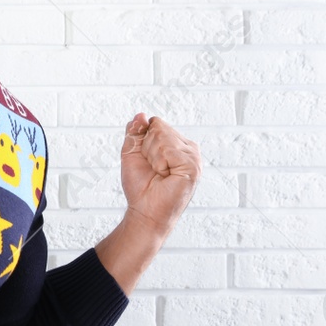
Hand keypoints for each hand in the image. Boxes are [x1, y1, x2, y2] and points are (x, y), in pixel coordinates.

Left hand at [119, 113, 200, 236]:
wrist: (144, 210)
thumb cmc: (140, 185)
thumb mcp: (131, 152)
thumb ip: (135, 132)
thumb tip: (141, 115)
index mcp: (176, 143)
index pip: (155, 123)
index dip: (142, 141)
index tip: (147, 161)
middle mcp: (188, 147)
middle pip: (158, 127)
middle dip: (146, 149)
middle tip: (153, 169)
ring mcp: (193, 156)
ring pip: (162, 136)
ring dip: (153, 157)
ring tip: (160, 173)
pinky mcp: (193, 166)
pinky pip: (167, 149)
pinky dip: (159, 163)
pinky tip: (165, 175)